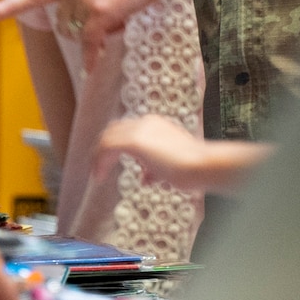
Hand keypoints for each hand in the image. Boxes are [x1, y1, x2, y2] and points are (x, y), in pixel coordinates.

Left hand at [0, 0, 162, 71]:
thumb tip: (85, 11)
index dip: (8, 6)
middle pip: (63, 24)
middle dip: (82, 25)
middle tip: (108, 10)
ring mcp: (84, 1)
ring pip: (78, 34)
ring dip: (95, 33)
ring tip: (118, 13)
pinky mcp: (100, 14)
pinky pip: (91, 43)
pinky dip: (92, 57)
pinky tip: (91, 67)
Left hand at [94, 114, 270, 195]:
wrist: (202, 165)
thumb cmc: (194, 168)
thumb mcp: (170, 167)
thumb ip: (155, 169)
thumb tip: (146, 177)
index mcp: (155, 124)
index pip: (126, 130)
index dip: (115, 146)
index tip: (110, 163)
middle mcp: (146, 122)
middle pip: (113, 130)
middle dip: (103, 149)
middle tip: (98, 168)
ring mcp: (140, 130)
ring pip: (107, 138)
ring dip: (99, 157)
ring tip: (97, 174)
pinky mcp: (135, 141)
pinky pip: (107, 147)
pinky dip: (100, 161)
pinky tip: (100, 176)